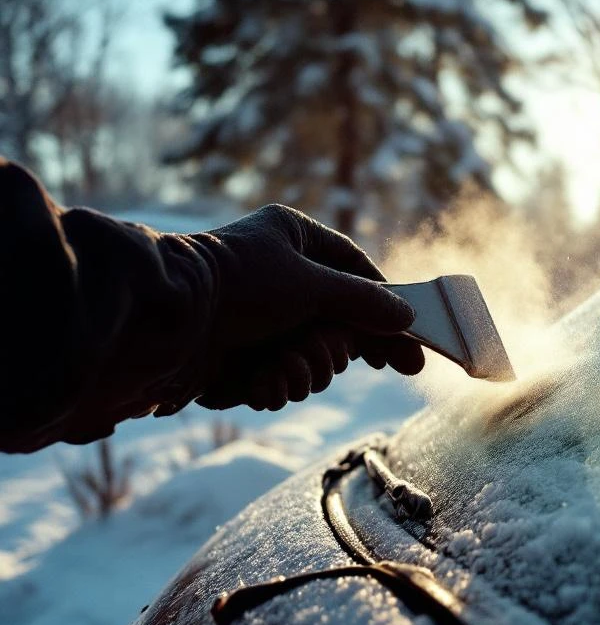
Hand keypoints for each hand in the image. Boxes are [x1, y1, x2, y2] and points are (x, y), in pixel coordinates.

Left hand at [167, 204, 423, 412]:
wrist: (166, 322)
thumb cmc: (239, 283)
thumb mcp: (312, 284)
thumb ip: (364, 302)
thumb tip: (408, 317)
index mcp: (293, 239)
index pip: (356, 271)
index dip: (383, 307)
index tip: (406, 342)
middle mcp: (280, 277)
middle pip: (339, 323)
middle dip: (332, 350)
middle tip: (328, 359)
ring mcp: (261, 319)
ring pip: (312, 358)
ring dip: (303, 372)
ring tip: (281, 370)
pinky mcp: (242, 355)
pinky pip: (280, 377)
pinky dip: (275, 385)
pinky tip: (261, 383)